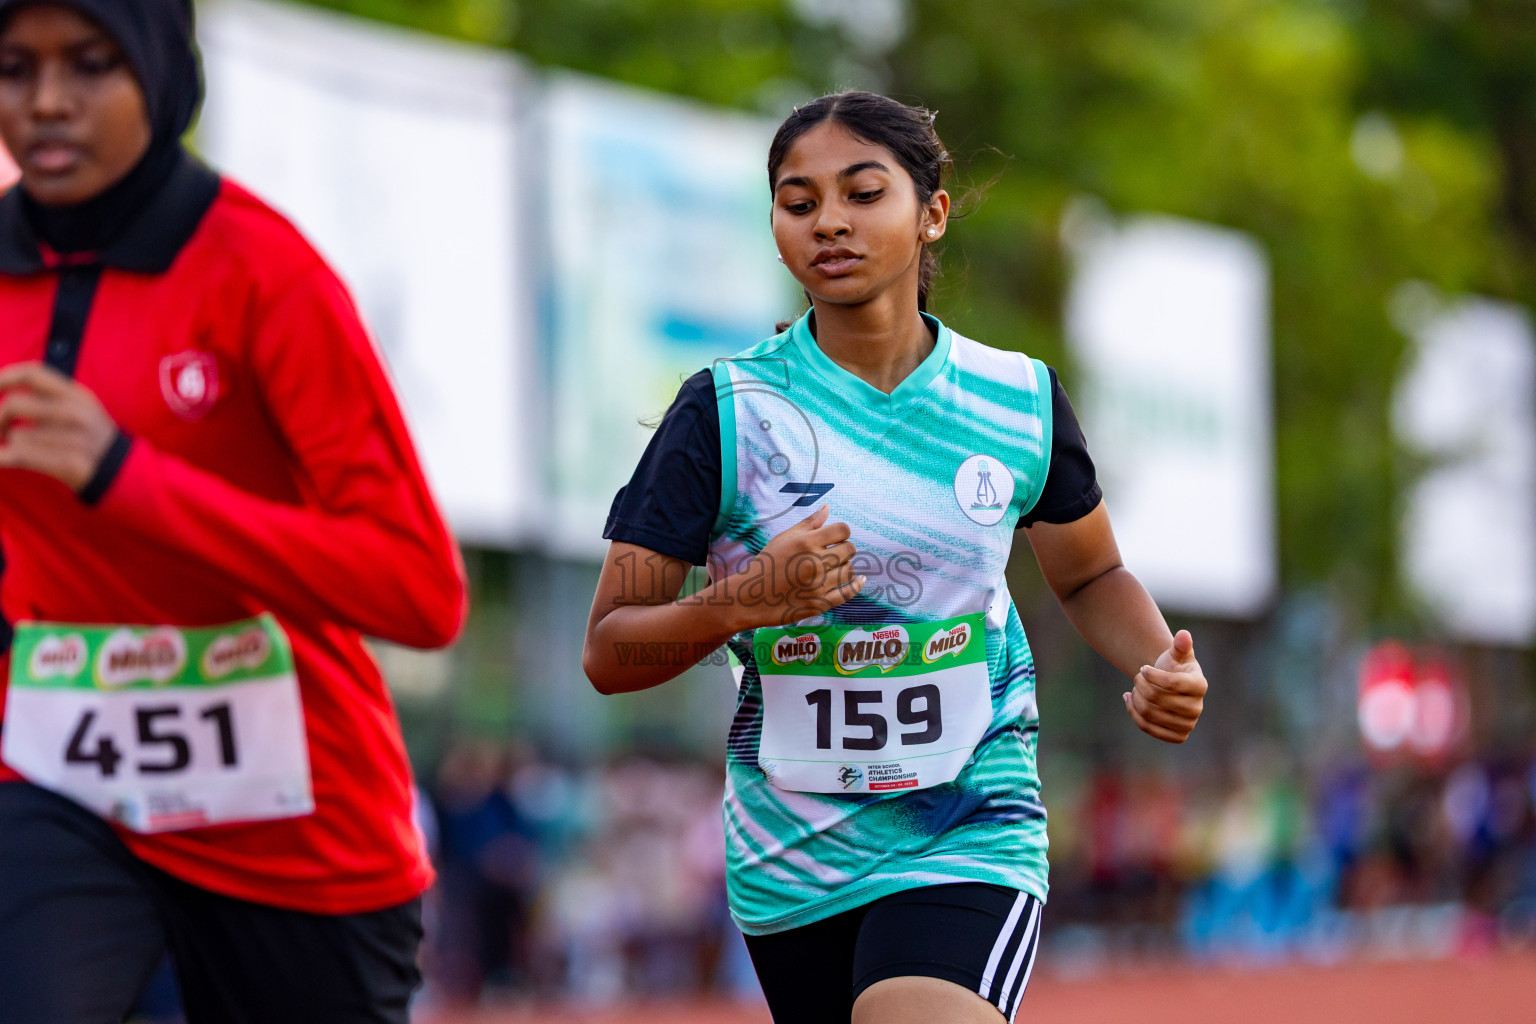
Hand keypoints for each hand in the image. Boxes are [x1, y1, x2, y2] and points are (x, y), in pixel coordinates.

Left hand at [0, 363, 120, 491]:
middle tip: (0, 430)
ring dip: (11, 444)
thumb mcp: (79, 406)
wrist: (120, 470)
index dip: (3, 378)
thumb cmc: (90, 436)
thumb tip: (3, 386)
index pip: (32, 374)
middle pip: (14, 405)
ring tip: (20, 449)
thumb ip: (47, 395)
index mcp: (76, 394)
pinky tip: (4, 457)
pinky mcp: (67, 462)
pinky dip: (4, 457)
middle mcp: (75, 413)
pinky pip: (20, 455)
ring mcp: (73, 438)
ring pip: (15, 435)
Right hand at [736, 504, 863, 628]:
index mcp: (806, 543)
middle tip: (834, 553)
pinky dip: (856, 585)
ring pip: (849, 570)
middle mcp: (815, 562)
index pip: (842, 530)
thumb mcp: (784, 538)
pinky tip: (859, 580)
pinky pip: (847, 593)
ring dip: (845, 567)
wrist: (750, 597)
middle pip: (849, 549)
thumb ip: (809, 523)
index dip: (842, 532)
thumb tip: (828, 507)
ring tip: (834, 568)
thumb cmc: (766, 564)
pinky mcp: (820, 603)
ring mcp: (818, 584)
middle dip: (844, 549)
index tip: (836, 538)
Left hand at [1123, 629, 1205, 743]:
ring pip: (1149, 713)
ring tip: (1135, 687)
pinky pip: (1147, 727)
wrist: (1170, 686)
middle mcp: (1197, 708)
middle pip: (1156, 698)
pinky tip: (1129, 698)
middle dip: (1140, 684)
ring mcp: (1188, 724)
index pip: (1172, 683)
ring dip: (1135, 698)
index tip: (1143, 668)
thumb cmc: (1173, 666)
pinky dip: (1133, 712)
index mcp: (1200, 685)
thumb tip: (1183, 635)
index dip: (1152, 675)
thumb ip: (1180, 645)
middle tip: (1137, 677)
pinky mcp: (1177, 736)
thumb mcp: (1176, 654)